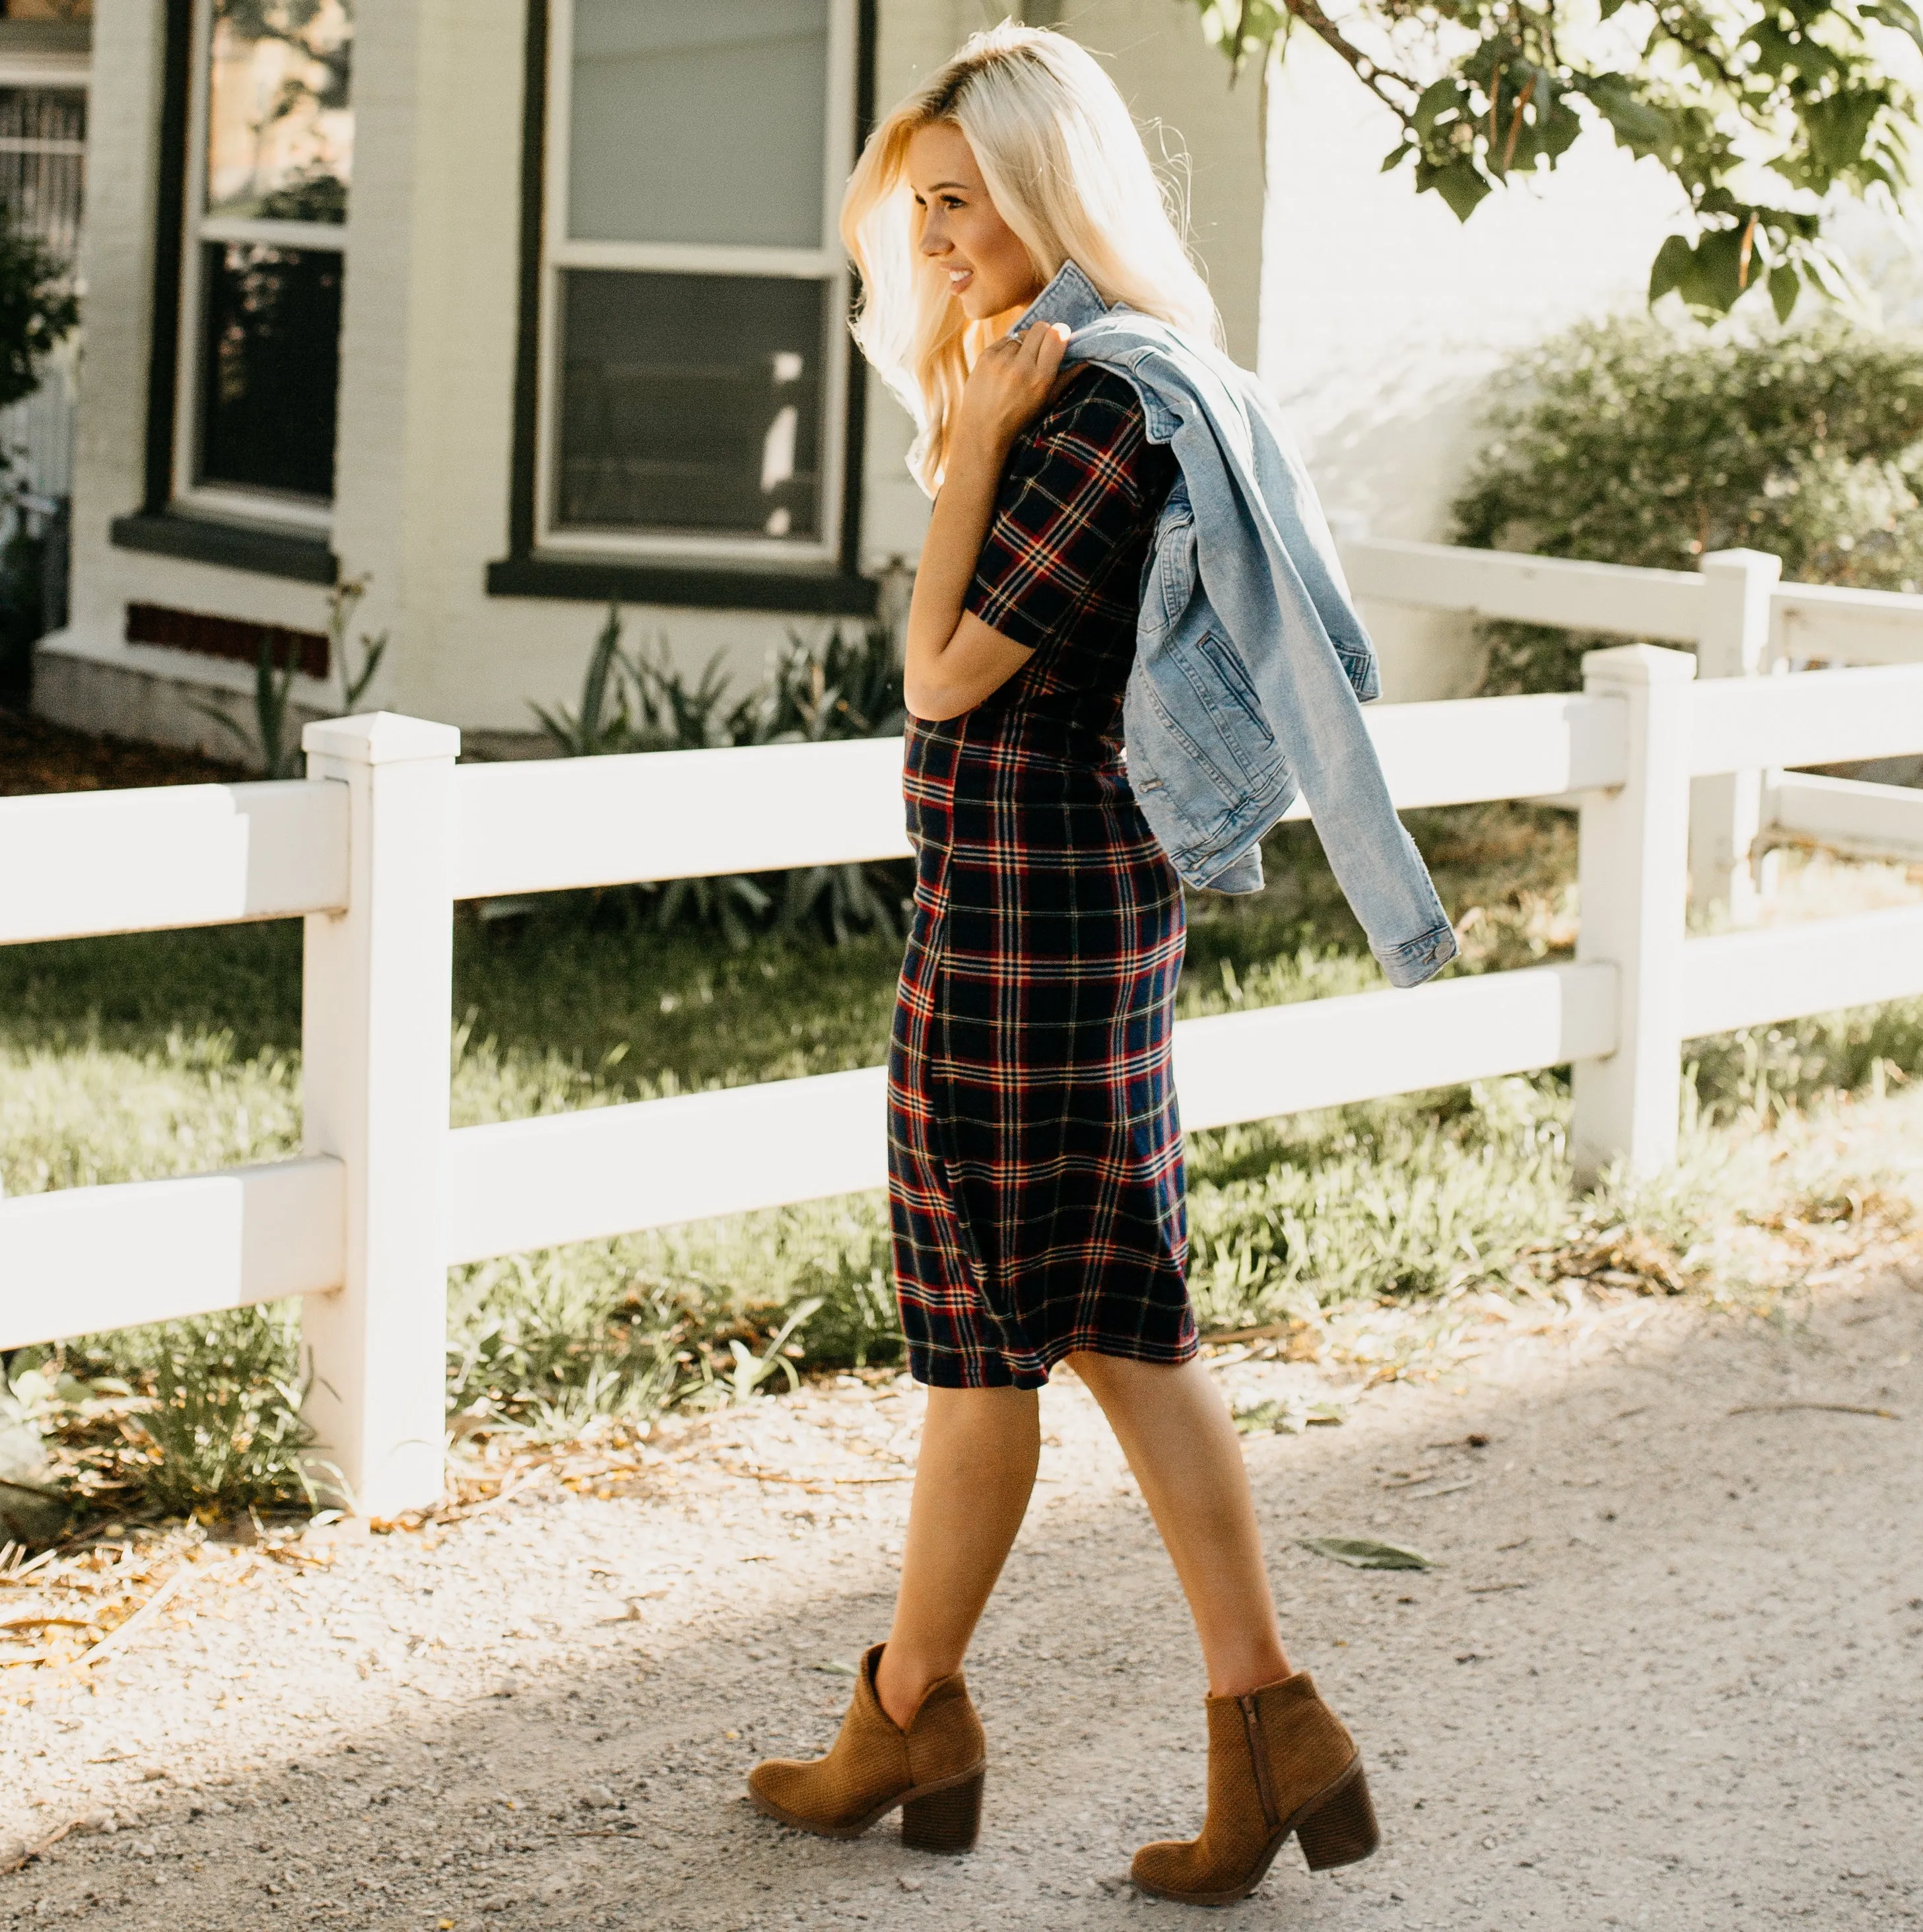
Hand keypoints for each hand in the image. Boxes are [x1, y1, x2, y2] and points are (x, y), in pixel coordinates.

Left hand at [951, 321, 1069, 463]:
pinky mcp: (985, 356)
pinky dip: (1006, 349)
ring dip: (1023, 345)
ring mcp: (1000, 360)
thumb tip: (1087, 359)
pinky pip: (1004, 340)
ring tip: (1017, 365)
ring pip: (1020, 334)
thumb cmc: (1019, 417)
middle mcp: (1021, 367)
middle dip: (1043, 334)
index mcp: (1040, 379)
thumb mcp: (1047, 401)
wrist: (982, 428)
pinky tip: (1003, 367)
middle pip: (1040, 328)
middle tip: (1039, 348)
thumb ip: (1067, 377)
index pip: (1056, 336)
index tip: (1059, 339)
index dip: (1059, 333)